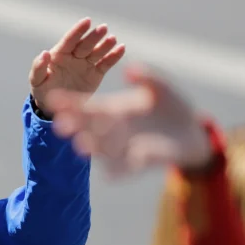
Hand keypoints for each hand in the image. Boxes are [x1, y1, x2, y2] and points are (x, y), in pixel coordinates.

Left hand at [29, 18, 125, 108]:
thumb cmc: (43, 89)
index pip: (70, 40)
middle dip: (94, 36)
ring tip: (112, 39)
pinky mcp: (96, 73)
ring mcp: (86, 64)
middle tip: (103, 28)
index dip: (78, 30)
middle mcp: (74, 56)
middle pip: (85, 44)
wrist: (56, 106)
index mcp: (60, 54)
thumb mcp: (37, 80)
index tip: (87, 21)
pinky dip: (113, 57)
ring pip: (97, 52)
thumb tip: (45, 53)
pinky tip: (121, 48)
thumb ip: (39, 67)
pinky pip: (105, 63)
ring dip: (105, 45)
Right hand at [45, 65, 214, 177]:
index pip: (87, 106)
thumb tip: (130, 70)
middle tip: (60, 125)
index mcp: (113, 109)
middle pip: (90, 127)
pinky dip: (119, 171)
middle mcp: (115, 129)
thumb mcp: (160, 86)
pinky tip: (109, 175)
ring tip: (82, 146)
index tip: (53, 98)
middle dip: (76, 126)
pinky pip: (127, 167)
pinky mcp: (142, 160)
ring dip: (94, 147)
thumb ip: (147, 77)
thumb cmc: (171, 105)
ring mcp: (126, 146)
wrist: (191, 132)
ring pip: (104, 148)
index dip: (69, 103)